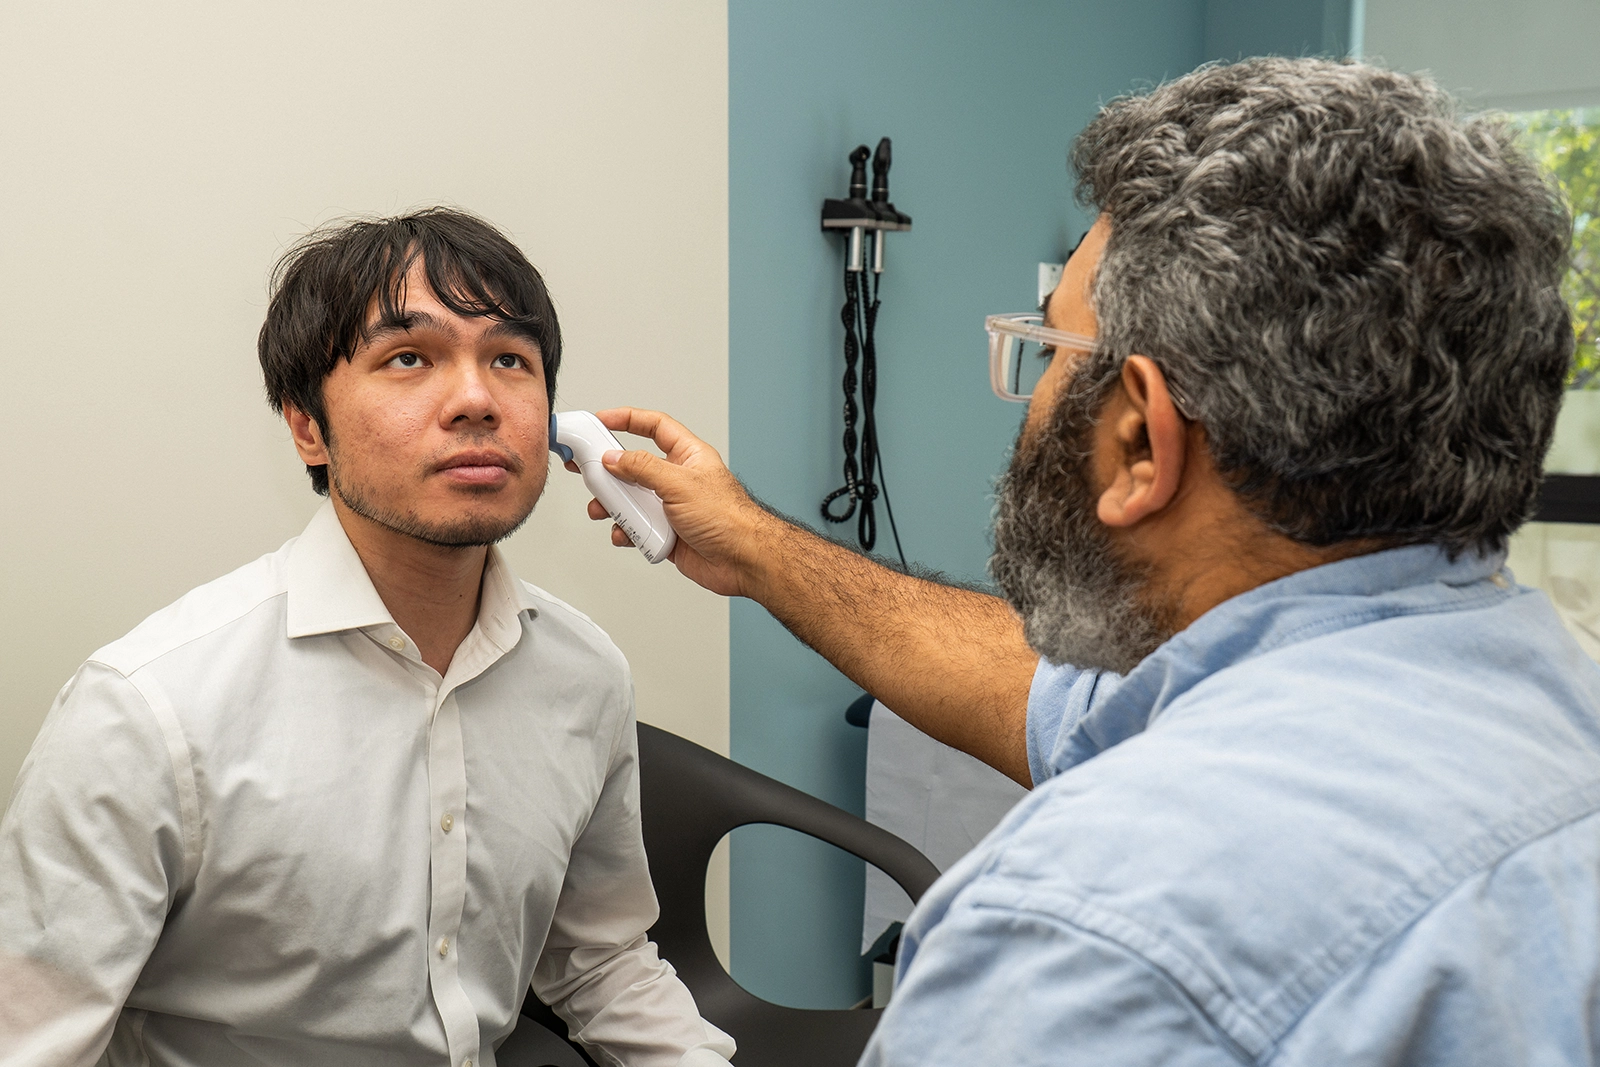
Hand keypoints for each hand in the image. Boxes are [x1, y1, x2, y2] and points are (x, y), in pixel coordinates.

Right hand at [585, 408, 779, 597]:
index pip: (654, 426)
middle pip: (634, 466)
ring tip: (601, 509)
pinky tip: (623, 533)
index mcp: (687, 456)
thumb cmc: (729, 518)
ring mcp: (671, 507)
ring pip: (631, 500)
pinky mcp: (667, 533)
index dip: (628, 419)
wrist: (743, 560)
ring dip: (613, 505)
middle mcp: (678, 479)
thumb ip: (643, 468)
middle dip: (609, 469)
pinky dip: (626, 530)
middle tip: (584, 468)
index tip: (601, 420)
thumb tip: (614, 458)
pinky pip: (637, 528)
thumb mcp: (680, 483)